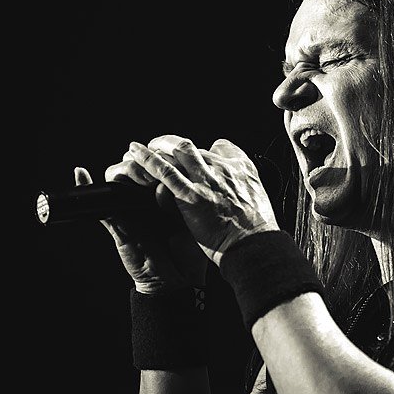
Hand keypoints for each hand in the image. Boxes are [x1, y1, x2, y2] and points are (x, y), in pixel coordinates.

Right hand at [74, 157, 207, 294]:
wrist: (177, 280)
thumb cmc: (189, 252)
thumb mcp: (189, 224)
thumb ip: (176, 203)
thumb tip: (162, 185)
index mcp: (167, 194)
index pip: (158, 164)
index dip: (160, 157)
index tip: (170, 160)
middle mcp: (145, 197)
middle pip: (135, 165)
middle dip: (143, 162)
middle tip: (155, 173)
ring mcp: (129, 208)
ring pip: (117, 178)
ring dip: (126, 171)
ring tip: (141, 178)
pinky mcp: (116, 223)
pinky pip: (99, 205)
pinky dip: (86, 186)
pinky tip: (81, 173)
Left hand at [126, 135, 279, 265]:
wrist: (254, 247)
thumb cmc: (257, 233)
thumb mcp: (258, 201)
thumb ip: (242, 191)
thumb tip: (233, 194)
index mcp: (242, 169)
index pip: (223, 147)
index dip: (207, 152)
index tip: (198, 159)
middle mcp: (225, 168)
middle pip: (195, 148)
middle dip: (174, 146)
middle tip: (161, 149)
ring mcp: (207, 179)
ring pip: (179, 150)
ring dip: (160, 146)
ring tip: (143, 149)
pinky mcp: (191, 195)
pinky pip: (166, 172)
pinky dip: (148, 160)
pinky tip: (136, 153)